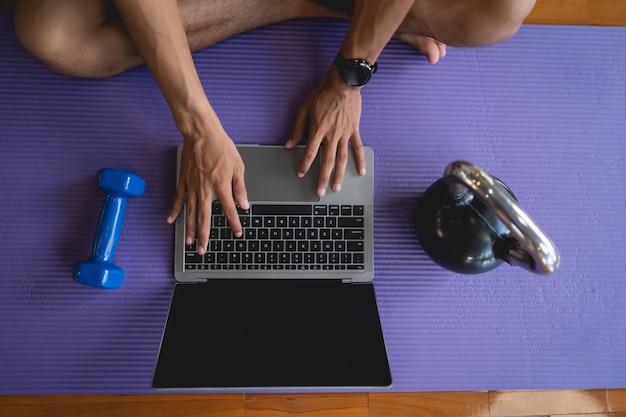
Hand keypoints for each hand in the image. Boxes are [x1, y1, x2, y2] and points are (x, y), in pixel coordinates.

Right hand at [167, 131, 248, 255]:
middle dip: (204, 236)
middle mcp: (205, 190)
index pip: (229, 210)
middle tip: (202, 250)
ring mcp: (192, 186)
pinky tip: (170, 220)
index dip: (234, 223)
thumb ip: (240, 188)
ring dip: (189, 229)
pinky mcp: (184, 181)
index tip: (237, 233)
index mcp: (221, 186)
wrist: (201, 134)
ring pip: (190, 213)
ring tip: (189, 242)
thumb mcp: (238, 167)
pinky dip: (174, 210)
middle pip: (204, 218)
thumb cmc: (220, 147)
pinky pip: (178, 199)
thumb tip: (244, 204)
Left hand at [285, 71, 366, 196]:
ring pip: (342, 159)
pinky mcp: (354, 131)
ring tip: (336, 188)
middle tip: (320, 191)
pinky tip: (360, 172)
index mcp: (318, 130)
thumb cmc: (322, 95)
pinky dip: (359, 161)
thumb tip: (289, 144)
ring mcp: (344, 134)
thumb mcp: (304, 109)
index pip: (310, 152)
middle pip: (327, 161)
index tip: (300, 174)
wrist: (343, 84)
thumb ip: (297, 128)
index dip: (304, 164)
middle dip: (322, 178)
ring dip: (339, 175)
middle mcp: (331, 135)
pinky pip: (357, 148)